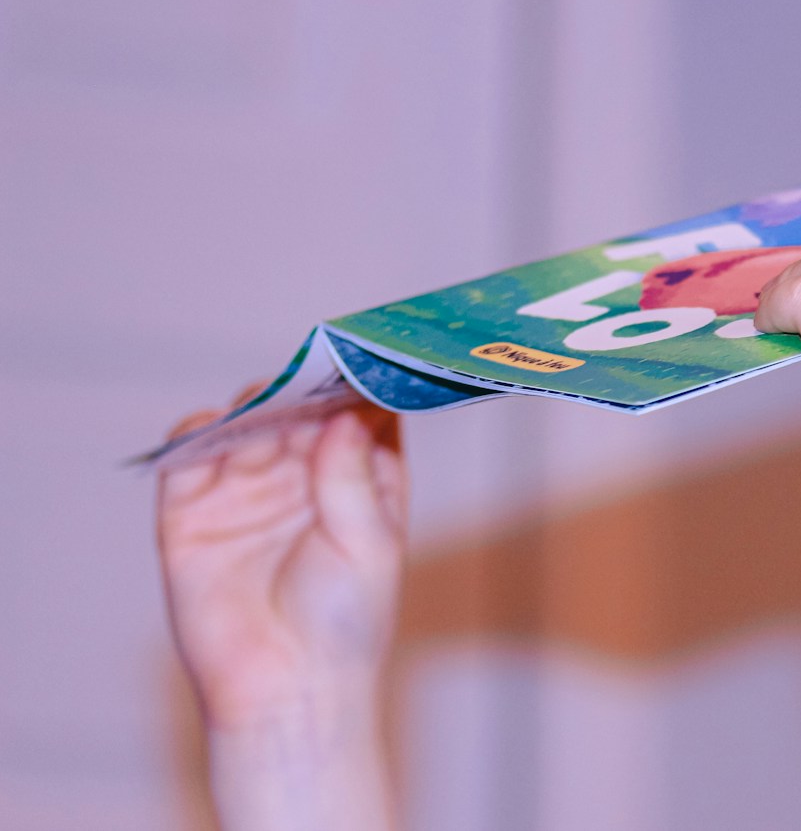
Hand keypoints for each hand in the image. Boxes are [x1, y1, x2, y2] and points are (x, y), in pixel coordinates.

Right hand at [157, 394, 405, 830]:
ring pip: (245, 425)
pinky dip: (196, 435)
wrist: (286, 689)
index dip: (359, 384)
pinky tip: (212, 428)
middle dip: (301, 388)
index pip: (359, 413)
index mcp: (360, 478)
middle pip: (298, 410)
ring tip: (263, 405)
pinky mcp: (193, 515)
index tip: (363, 355)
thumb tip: (344, 415)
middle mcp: (302, 476)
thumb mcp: (368, 543)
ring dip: (252, 407)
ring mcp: (247, 491)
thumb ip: (353, 478)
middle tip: (307, 370)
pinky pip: (188, 460)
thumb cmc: (345, 622)